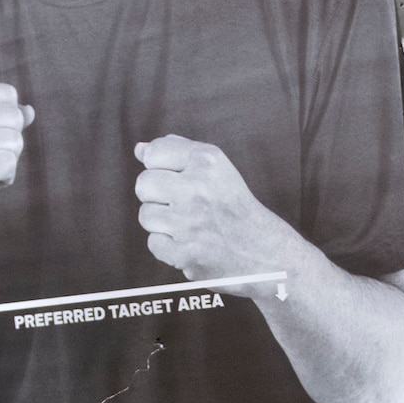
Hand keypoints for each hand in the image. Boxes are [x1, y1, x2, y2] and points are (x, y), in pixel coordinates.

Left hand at [133, 135, 301, 283]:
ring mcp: (191, 223)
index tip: (180, 179)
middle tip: (183, 205)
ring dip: (162, 223)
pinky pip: (153, 243)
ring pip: (146, 216)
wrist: (264, 251)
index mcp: (207, 162)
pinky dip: (169, 246)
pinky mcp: (186, 253)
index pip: (154, 153)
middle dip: (157, 196)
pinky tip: (190, 243)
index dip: (161, 168)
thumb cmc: (233, 206)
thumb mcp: (215, 168)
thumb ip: (177, 152)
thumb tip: (139, 149)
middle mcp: (198, 188)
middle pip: (143, 184)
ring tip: (188, 225)